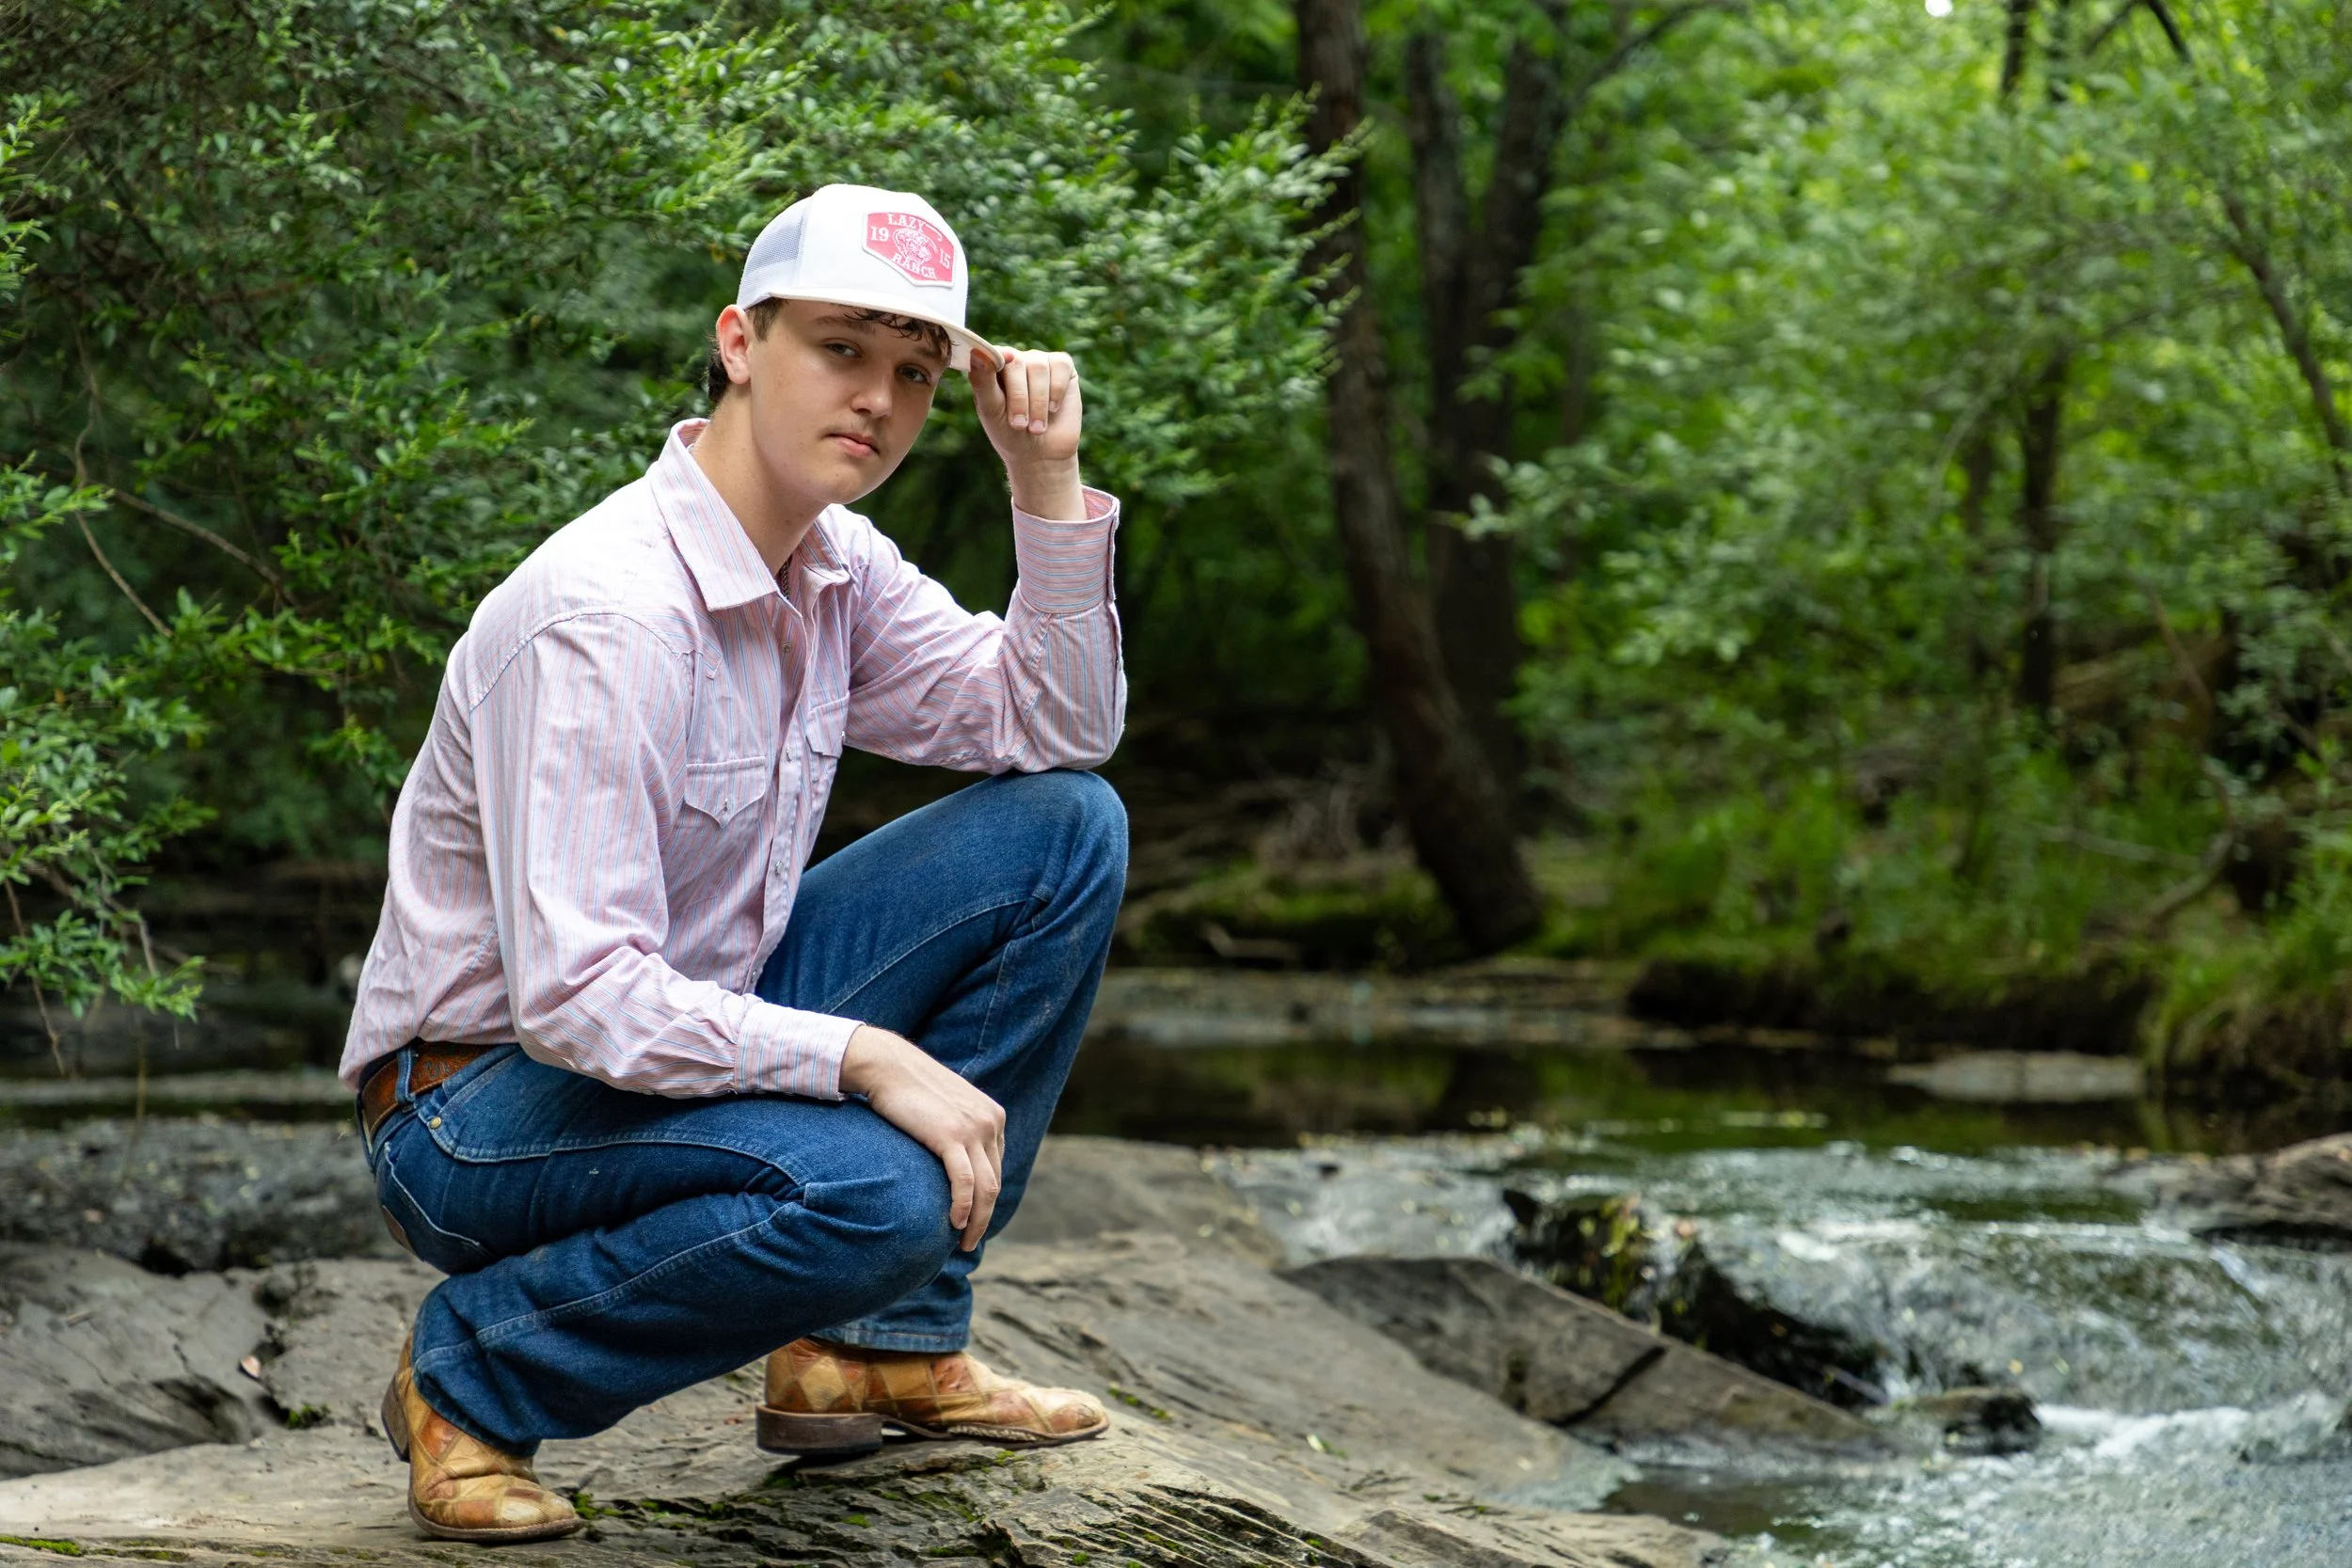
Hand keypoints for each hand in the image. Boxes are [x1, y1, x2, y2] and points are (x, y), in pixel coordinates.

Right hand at [839, 1023, 1005, 1250]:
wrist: (888, 1065)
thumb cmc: (910, 1088)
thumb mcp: (945, 1108)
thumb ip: (957, 1129)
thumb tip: (954, 1159)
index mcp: (993, 1116)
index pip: (996, 1167)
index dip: (986, 1197)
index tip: (974, 1218)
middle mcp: (990, 1122)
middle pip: (994, 1181)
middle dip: (986, 1216)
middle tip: (970, 1240)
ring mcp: (973, 1128)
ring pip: (985, 1187)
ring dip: (977, 1221)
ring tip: (964, 1241)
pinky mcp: (951, 1135)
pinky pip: (964, 1182)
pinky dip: (963, 1207)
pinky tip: (955, 1222)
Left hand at [970, 344, 1085, 520]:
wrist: (1041, 455)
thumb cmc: (1009, 434)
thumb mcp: (991, 410)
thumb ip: (982, 381)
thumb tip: (977, 353)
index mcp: (992, 365)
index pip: (992, 354)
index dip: (996, 362)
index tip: (1000, 371)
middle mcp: (1016, 358)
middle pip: (1017, 362)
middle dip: (1019, 397)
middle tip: (1018, 425)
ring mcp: (1039, 361)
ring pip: (1039, 367)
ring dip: (1039, 402)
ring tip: (1036, 427)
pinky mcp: (1062, 367)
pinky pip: (1061, 365)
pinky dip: (1057, 391)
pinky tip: (1053, 409)